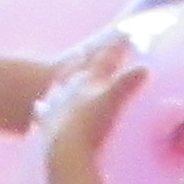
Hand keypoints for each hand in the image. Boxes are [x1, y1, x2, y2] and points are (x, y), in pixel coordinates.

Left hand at [38, 31, 146, 171]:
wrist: (64, 148)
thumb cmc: (90, 124)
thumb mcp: (111, 102)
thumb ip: (127, 84)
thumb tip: (144, 68)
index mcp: (87, 79)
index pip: (104, 58)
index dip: (116, 47)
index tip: (125, 35)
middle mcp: (69, 87)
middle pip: (78, 67)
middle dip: (86, 57)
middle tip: (86, 49)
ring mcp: (56, 104)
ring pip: (60, 84)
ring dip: (64, 76)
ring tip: (64, 71)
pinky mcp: (47, 124)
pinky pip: (43, 112)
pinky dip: (43, 108)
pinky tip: (39, 106)